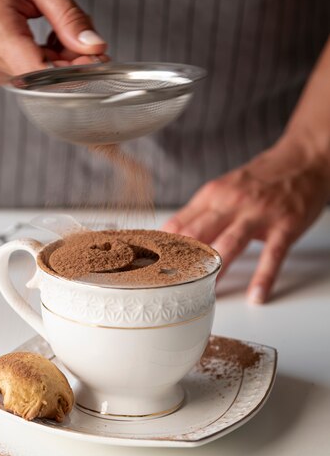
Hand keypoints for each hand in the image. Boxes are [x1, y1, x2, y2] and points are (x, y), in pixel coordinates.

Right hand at [0, 0, 106, 82]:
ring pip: (38, 80)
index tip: (95, 58)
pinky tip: (43, 42)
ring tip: (57, 32)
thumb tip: (95, 48)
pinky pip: (28, 77)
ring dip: (58, 62)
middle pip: (42, 77)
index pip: (39, 71)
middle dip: (70, 63)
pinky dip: (45, 62)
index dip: (73, 71)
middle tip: (82, 38)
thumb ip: (70, 17)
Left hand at [163, 141, 329, 303]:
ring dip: (215, 270)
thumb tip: (170, 237)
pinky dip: (264, 277)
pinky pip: (272, 255)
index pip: (178, 224)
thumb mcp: (223, 188)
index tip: (151, 268)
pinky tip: (255, 295)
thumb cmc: (260, 179)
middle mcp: (231, 203)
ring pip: (229, 244)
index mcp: (212, 195)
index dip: (162, 248)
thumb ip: (199, 212)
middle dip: (182, 262)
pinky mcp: (285, 226)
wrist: (303, 159)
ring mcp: (258, 215)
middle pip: (198, 235)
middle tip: (169, 286)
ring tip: (204, 294)